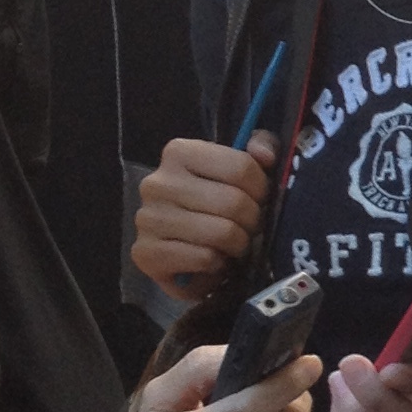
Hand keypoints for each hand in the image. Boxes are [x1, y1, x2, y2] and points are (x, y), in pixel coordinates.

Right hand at [132, 132, 273, 301]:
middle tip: (248, 227)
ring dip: (238, 244)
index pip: (241, 167)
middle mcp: (157, 182)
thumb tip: (265, 155)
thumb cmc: (217, 208)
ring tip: (232, 243)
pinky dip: (217, 263)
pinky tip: (211, 259)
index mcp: (179, 152)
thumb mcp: (242, 171)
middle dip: (252, 220)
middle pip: (233, 202)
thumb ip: (261, 149)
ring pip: (222, 232)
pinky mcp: (146, 253)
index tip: (259, 199)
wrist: (185, 257)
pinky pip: (204, 258)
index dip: (261, 189)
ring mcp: (148, 218)